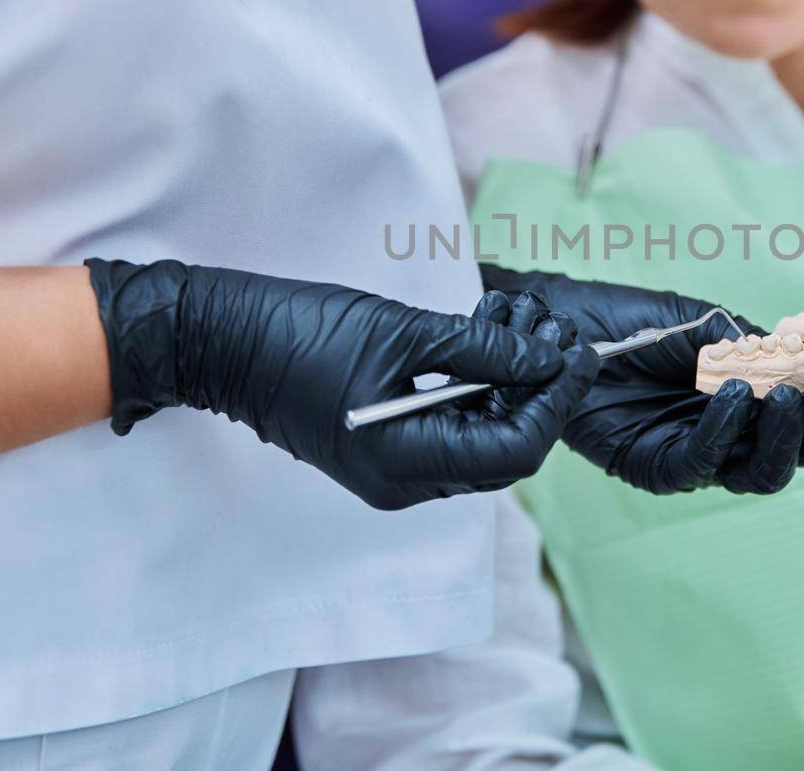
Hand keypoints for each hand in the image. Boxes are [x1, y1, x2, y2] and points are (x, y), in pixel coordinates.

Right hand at [86, 259, 598, 509]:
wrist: (223, 342)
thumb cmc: (303, 333)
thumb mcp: (406, 333)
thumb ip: (484, 350)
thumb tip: (552, 358)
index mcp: (407, 463)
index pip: (514, 451)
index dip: (555, 403)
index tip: (580, 353)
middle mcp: (404, 482)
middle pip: (504, 452)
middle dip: (540, 392)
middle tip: (559, 334)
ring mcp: (392, 470)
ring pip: (481, 439)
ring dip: (511, 384)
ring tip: (523, 321)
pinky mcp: (384, 448)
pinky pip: (451, 429)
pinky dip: (477, 388)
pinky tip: (490, 337)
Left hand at [477, 265, 803, 494]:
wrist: (553, 326)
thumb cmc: (624, 319)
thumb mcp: (699, 322)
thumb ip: (753, 348)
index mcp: (754, 388)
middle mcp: (733, 428)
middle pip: (798, 451)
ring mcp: (697, 453)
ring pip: (760, 471)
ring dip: (783, 437)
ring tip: (788, 398)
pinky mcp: (657, 469)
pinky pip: (702, 465)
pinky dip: (723, 432)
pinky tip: (732, 398)